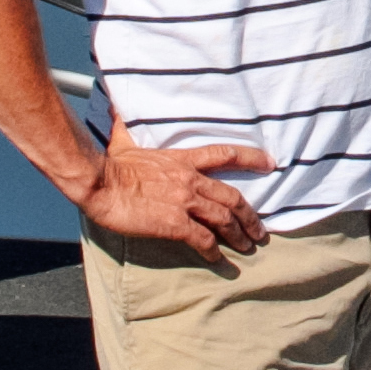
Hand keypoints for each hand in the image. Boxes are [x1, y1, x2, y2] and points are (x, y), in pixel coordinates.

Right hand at [73, 129, 272, 256]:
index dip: (251, 158)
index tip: (271, 163)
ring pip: (224, 219)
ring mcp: (185, 202)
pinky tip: (219, 260)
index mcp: (182, 160)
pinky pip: (204, 240)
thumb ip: (126, 127)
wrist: (100, 184)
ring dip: (239, 235)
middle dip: (250, 216)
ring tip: (248, 247)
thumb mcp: (123, 141)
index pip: (225, 155)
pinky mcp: (176, 224)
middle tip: (260, 231)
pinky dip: (215, 251)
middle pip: (232, 196)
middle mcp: (190, 180)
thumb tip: (115, 110)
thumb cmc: (110, 165)